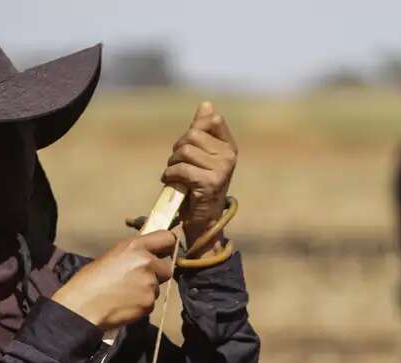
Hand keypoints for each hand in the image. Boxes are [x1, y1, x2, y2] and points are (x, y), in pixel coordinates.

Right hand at [52, 229, 177, 330]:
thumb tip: (146, 257)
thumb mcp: (111, 256)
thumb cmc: (89, 281)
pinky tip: (125, 304)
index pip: (167, 238)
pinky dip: (141, 305)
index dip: (167, 247)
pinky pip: (151, 303)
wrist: (83, 306)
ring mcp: (150, 284)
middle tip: (136, 281)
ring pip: (157, 288)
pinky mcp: (149, 303)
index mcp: (134, 247)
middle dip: (156, 275)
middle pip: (166, 269)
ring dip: (146, 291)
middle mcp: (146, 262)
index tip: (164, 252)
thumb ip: (133, 255)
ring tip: (125, 294)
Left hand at [162, 102, 237, 254]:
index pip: (211, 120)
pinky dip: (170, 176)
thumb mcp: (202, 156)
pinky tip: (172, 184)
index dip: (193, 131)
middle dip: (178, 150)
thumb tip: (206, 104)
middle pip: (192, 135)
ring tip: (175, 176)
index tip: (189, 150)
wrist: (204, 220)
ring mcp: (221, 170)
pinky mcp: (209, 183)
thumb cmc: (200, 186)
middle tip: (177, 165)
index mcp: (229, 147)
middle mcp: (229, 156)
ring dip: (172, 164)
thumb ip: (203, 130)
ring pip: (184, 152)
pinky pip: (181, 169)